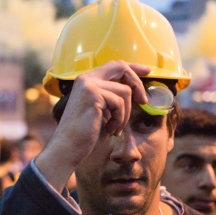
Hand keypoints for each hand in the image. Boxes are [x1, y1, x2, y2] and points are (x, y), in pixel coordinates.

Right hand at [35, 61, 149, 190]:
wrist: (68, 148)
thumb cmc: (85, 135)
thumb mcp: (103, 112)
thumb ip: (114, 99)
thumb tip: (136, 93)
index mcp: (87, 81)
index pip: (114, 66)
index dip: (133, 68)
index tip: (147, 72)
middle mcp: (86, 79)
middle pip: (121, 68)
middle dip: (137, 83)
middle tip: (143, 101)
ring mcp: (89, 85)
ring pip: (125, 91)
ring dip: (125, 113)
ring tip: (115, 128)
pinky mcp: (93, 94)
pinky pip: (119, 103)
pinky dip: (119, 119)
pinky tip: (110, 129)